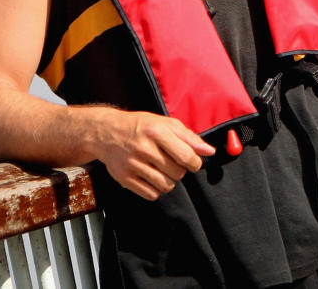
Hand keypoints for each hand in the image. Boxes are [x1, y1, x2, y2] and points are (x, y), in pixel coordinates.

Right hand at [93, 109, 215, 200]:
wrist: (107, 132)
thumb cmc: (142, 127)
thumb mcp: (166, 124)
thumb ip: (189, 138)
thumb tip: (210, 151)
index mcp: (157, 132)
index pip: (186, 156)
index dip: (195, 163)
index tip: (193, 163)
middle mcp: (144, 149)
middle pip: (177, 173)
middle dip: (180, 170)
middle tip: (172, 163)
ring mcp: (133, 165)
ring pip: (166, 186)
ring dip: (169, 181)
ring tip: (162, 170)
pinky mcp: (124, 178)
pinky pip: (151, 194)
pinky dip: (156, 190)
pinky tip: (152, 177)